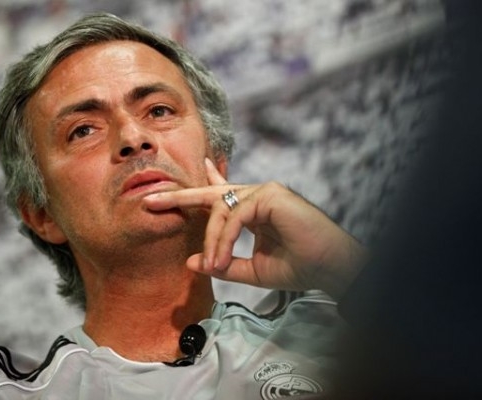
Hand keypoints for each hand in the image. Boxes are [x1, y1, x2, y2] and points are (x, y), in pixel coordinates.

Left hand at [143, 158, 365, 298]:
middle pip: (213, 193)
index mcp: (256, 210)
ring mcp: (265, 192)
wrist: (330, 268)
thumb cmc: (300, 267)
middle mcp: (259, 195)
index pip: (223, 194)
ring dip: (212, 239)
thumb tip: (190, 261)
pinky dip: (224, 238)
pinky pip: (235, 216)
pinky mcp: (271, 196)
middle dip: (181, 197)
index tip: (179, 181)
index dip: (202, 185)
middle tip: (151, 200)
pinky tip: (222, 257)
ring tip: (214, 263)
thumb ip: (223, 263)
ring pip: (222, 209)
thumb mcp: (253, 270)